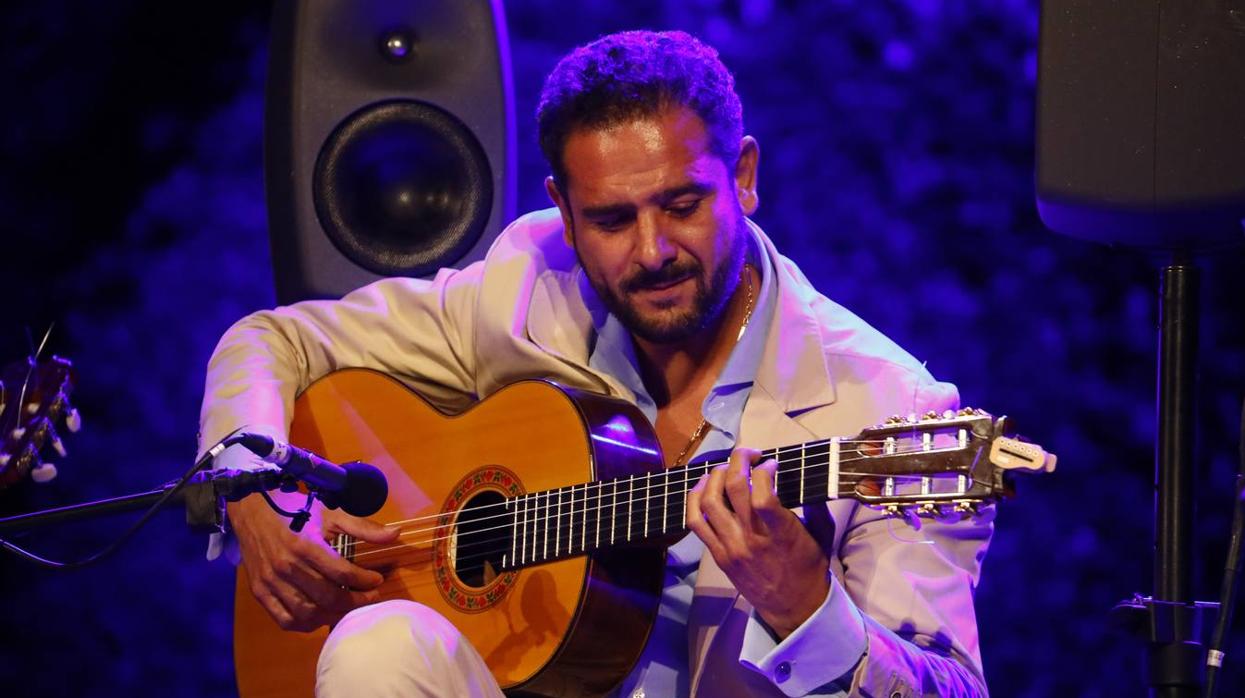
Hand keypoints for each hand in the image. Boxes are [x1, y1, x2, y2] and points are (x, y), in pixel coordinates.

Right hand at [228, 490, 398, 630]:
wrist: (250, 507)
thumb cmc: (294, 509)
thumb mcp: (330, 513)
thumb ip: (363, 527)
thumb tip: (396, 534)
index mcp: (305, 545)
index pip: (342, 573)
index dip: (365, 581)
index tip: (378, 580)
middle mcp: (286, 567)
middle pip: (328, 597)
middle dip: (356, 601)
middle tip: (370, 597)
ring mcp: (271, 582)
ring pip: (308, 613)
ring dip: (333, 615)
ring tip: (348, 606)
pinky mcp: (260, 592)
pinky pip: (285, 620)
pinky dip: (306, 624)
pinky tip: (321, 615)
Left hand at [686, 447, 832, 638]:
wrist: (794, 607)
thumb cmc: (810, 567)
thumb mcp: (821, 534)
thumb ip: (814, 504)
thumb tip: (803, 476)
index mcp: (780, 532)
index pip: (763, 492)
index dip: (764, 469)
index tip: (770, 464)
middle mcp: (752, 538)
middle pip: (733, 488)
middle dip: (738, 460)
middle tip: (748, 455)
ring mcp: (731, 547)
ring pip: (709, 502)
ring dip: (715, 476)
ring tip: (725, 469)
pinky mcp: (718, 555)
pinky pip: (696, 523)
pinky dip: (695, 500)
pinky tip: (704, 488)